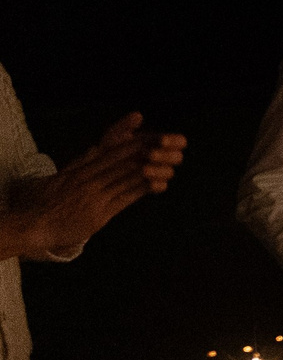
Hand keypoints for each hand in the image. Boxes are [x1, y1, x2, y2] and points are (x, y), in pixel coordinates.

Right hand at [19, 115, 185, 254]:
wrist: (32, 224)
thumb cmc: (46, 201)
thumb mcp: (63, 176)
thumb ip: (82, 164)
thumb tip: (96, 149)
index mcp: (81, 168)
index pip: (111, 150)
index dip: (133, 141)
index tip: (152, 135)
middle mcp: (89, 178)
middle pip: (123, 159)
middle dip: (148, 149)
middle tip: (169, 140)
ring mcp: (95, 195)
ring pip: (127, 176)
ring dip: (152, 167)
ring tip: (173, 159)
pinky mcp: (99, 213)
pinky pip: (125, 198)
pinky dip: (142, 189)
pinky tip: (159, 183)